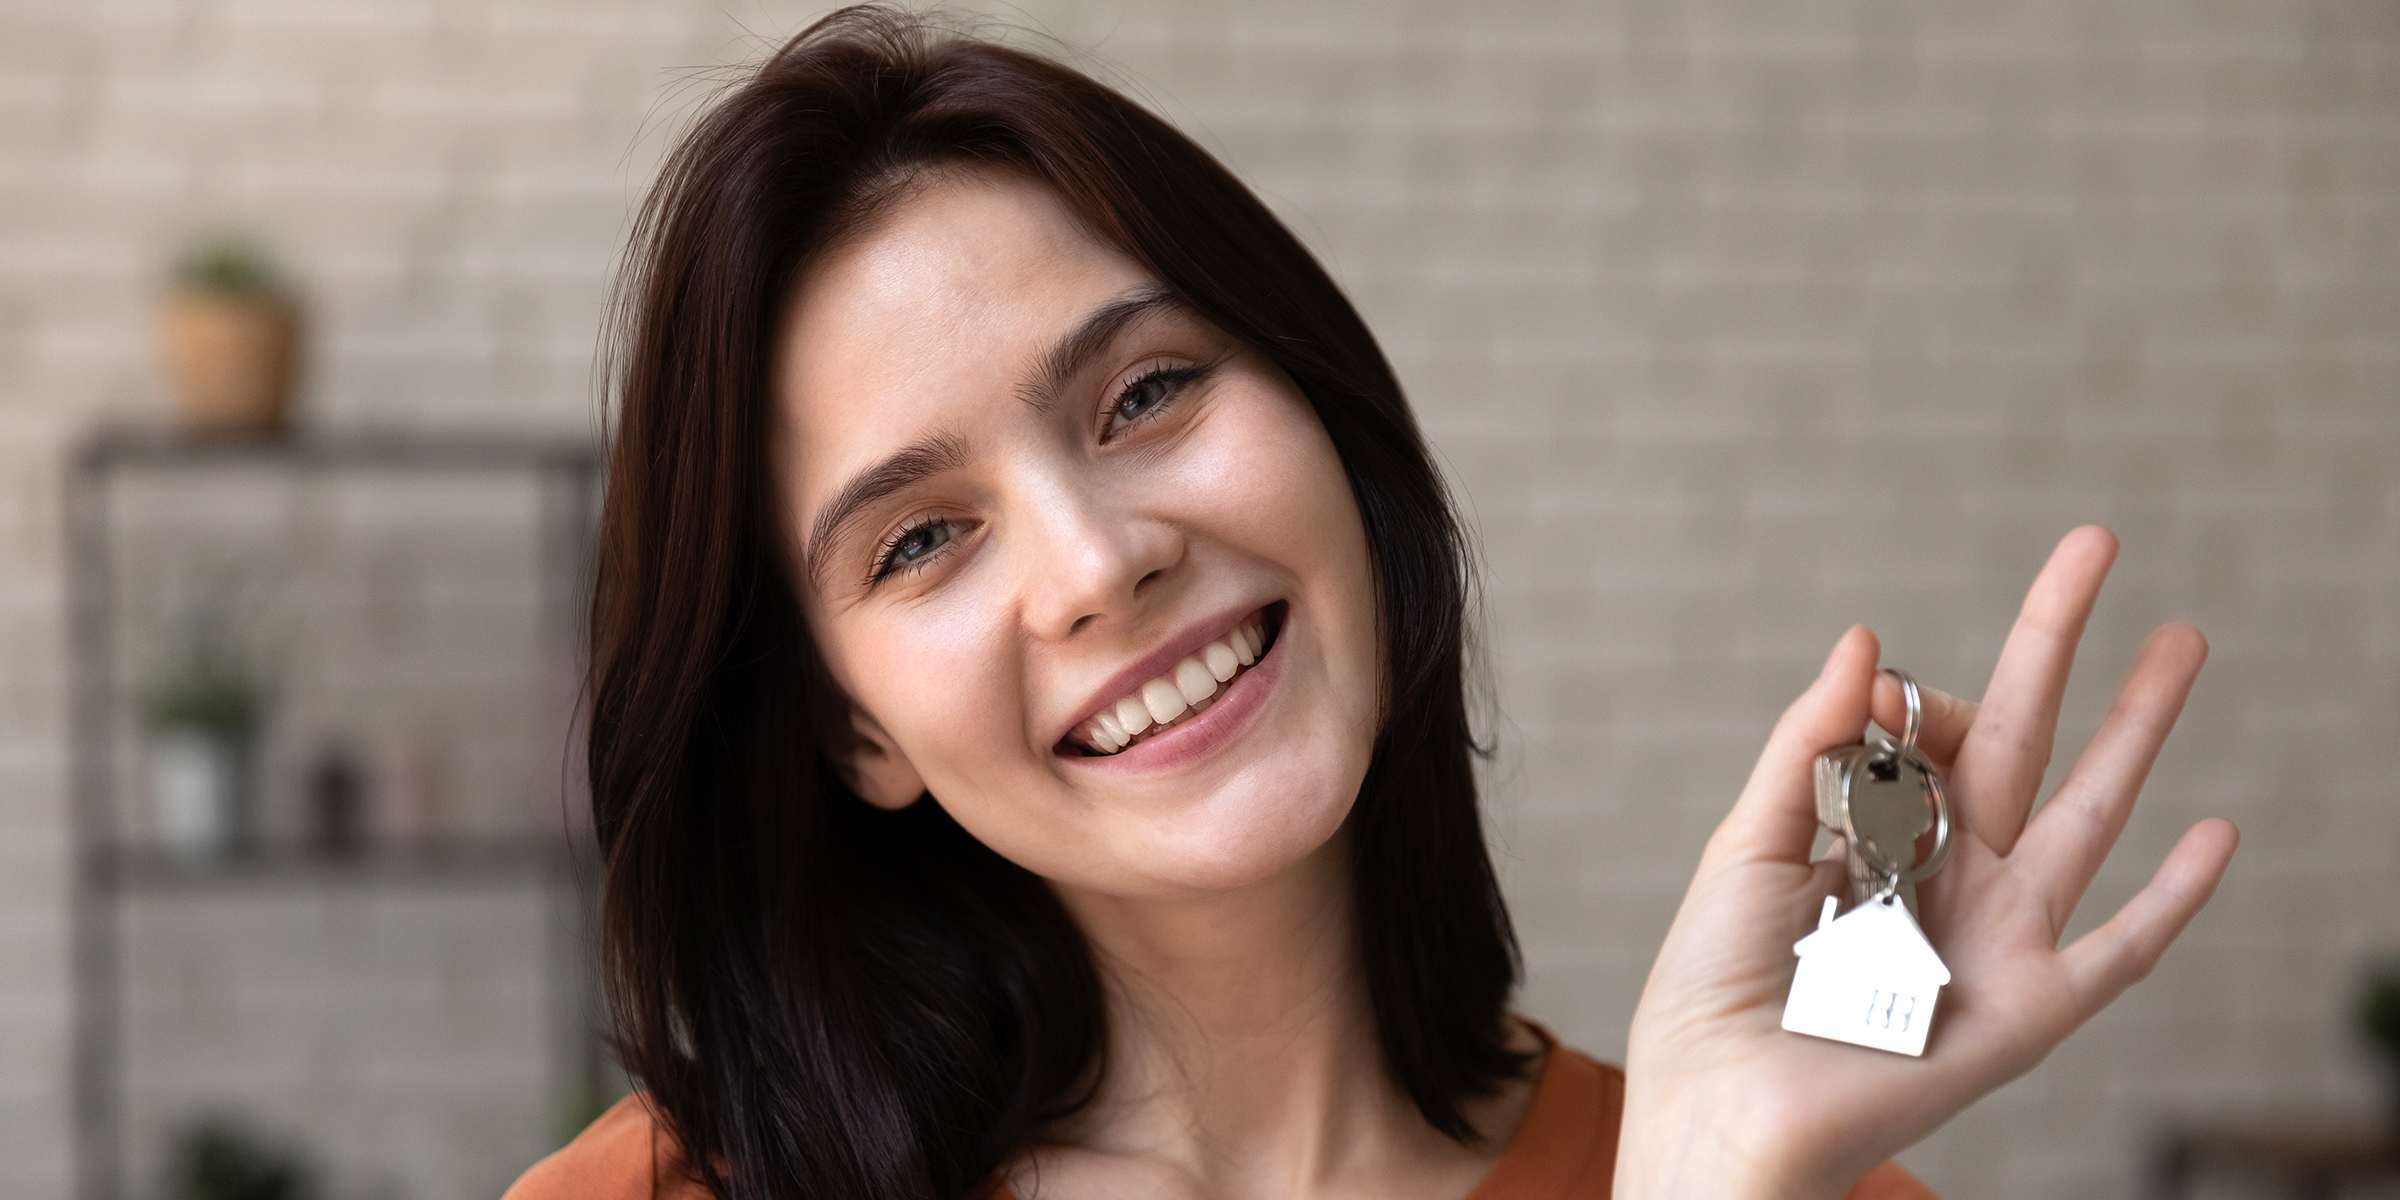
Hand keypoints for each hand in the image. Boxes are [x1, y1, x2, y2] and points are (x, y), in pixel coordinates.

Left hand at [1611, 527, 2239, 1199]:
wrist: (1720, 1107)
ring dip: (2139, 726)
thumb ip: (1808, 746)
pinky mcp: (2029, 1006)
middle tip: (2095, 542)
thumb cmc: (1716, 988)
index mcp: (1874, 833)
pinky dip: (2174, 896)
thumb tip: (1867, 638)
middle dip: (2057, 642)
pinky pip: (2121, 948)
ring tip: (2182, 637)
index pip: (1919, 731)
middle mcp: (1947, 873)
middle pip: (2021, 737)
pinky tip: (2218, 830)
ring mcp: (1998, 934)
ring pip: (2087, 812)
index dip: (1904, 702)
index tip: (1874, 708)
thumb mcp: (1746, 845)